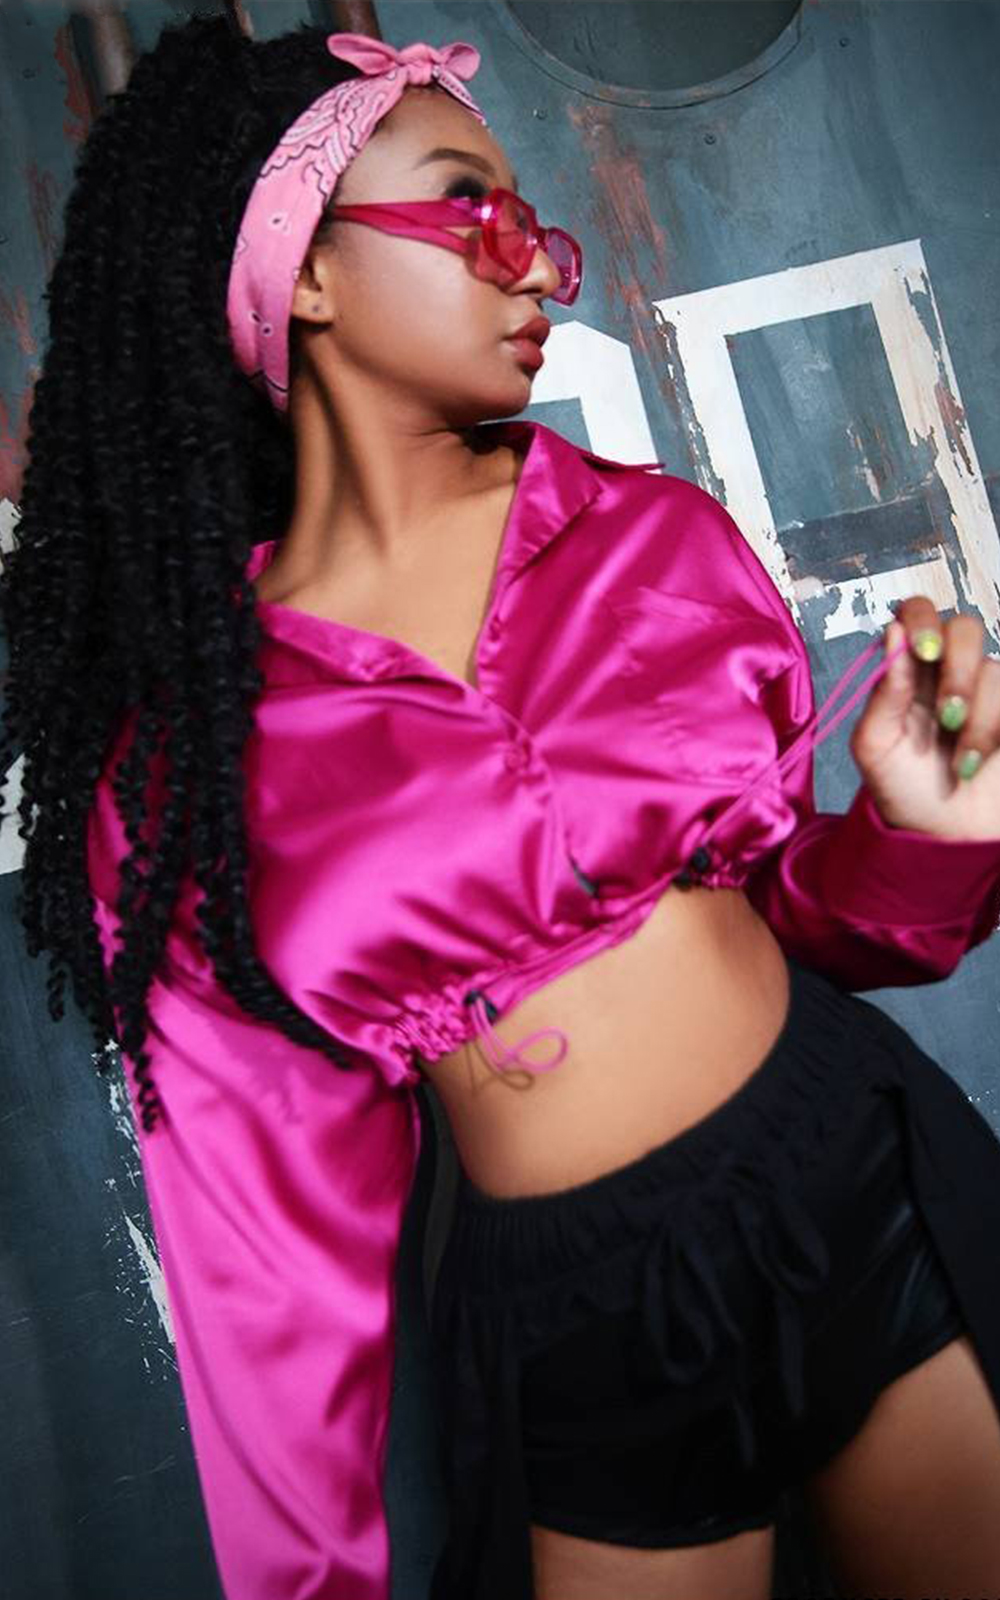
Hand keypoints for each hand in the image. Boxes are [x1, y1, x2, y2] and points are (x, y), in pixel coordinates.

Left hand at [849, 596, 999, 840]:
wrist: (947, 837)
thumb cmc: (903, 792)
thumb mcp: (876, 748)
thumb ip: (884, 693)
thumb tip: (893, 633)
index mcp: (906, 671)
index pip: (914, 613)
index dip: (921, 620)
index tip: (922, 651)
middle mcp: (947, 671)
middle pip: (964, 627)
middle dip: (957, 672)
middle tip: (947, 718)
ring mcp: (986, 690)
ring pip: (994, 671)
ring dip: (978, 723)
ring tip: (961, 764)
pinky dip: (996, 731)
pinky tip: (976, 761)